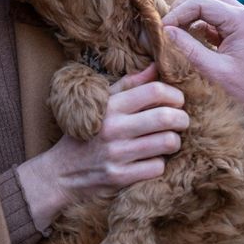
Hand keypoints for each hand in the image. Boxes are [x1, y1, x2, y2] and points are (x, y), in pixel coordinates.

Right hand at [16, 64, 188, 226]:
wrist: (60, 173)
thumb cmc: (86, 133)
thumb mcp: (101, 104)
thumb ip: (129, 85)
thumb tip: (155, 66)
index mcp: (111, 106)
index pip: (154, 91)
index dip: (174, 94)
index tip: (177, 101)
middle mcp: (114, 128)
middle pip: (166, 117)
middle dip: (182, 119)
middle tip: (182, 121)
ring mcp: (118, 154)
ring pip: (168, 143)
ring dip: (174, 142)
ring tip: (169, 140)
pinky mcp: (120, 177)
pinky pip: (158, 167)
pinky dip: (160, 164)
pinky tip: (152, 160)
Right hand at [162, 0, 243, 142]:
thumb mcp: (215, 71)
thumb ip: (189, 48)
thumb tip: (166, 31)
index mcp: (241, 20)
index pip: (201, 2)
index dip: (178, 12)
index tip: (162, 29)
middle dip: (184, 4)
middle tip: (168, 23)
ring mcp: (243, 21)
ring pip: (212, 2)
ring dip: (192, 12)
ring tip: (175, 30)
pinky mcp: (240, 31)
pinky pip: (216, 17)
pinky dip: (200, 22)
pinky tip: (188, 37)